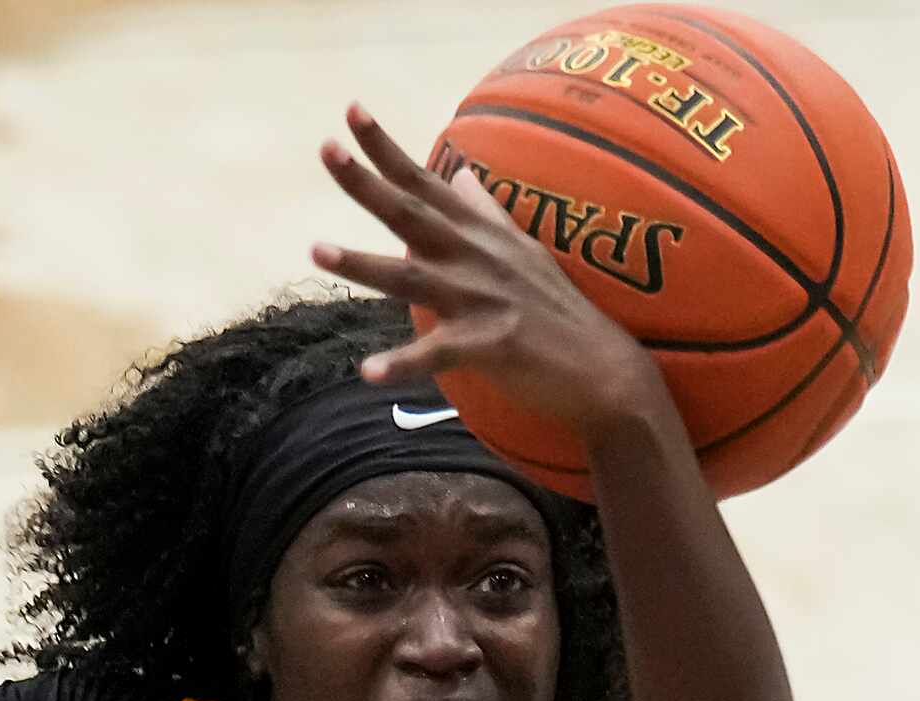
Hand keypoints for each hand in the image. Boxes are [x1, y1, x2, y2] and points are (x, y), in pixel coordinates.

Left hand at [311, 104, 676, 441]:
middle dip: (367, 183)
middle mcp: (474, 257)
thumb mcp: (519, 249)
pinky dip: (402, 364)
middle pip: (410, 214)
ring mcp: (481, 299)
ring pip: (412, 277)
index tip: (350, 111)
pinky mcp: (489, 345)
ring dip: (364, 264)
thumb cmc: (552, 308)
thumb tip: (462, 174)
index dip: (386, 149)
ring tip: (318, 250)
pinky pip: (437, 355)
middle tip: (326, 150)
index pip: (423, 182)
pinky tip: (368, 370)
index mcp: (476, 235)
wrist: (601, 366)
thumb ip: (484, 213)